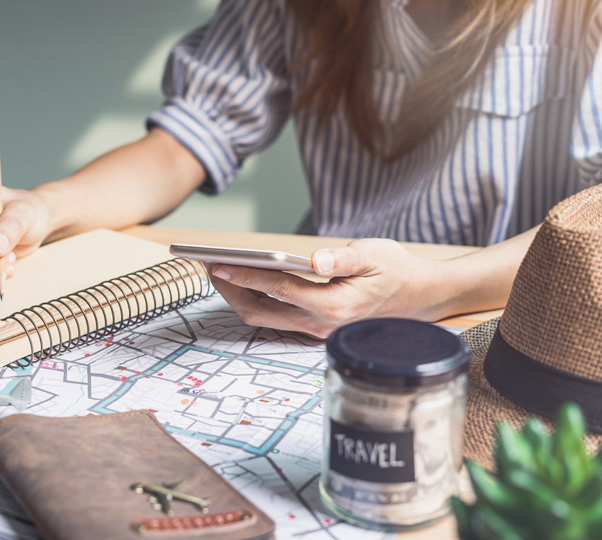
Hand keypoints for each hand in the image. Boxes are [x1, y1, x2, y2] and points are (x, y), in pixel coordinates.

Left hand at [208, 239, 448, 339]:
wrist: (420, 297)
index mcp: (334, 305)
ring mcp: (317, 330)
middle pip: (261, 312)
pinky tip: (246, 281)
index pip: (278, 290)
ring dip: (239, 296)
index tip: (217, 264)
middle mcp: (321, 324)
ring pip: (265, 318)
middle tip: (206, 265)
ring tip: (218, 271)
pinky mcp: (315, 327)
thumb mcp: (375, 255)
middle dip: (230, 290)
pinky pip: (276, 318)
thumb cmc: (397, 270)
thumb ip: (343, 258)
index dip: (246, 276)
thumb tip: (315, 259)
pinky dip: (256, 300)